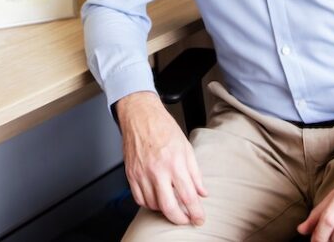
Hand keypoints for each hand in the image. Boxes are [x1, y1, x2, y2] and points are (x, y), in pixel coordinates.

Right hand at [116, 91, 207, 225]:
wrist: (141, 115)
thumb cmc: (163, 127)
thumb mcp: (186, 147)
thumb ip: (195, 172)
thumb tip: (202, 192)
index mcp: (174, 162)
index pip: (188, 196)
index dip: (195, 212)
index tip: (199, 218)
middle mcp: (157, 169)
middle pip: (169, 207)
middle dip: (180, 219)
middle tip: (186, 219)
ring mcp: (142, 173)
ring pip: (153, 205)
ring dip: (164, 210)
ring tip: (172, 204)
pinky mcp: (131, 174)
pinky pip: (139, 199)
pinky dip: (149, 204)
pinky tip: (156, 198)